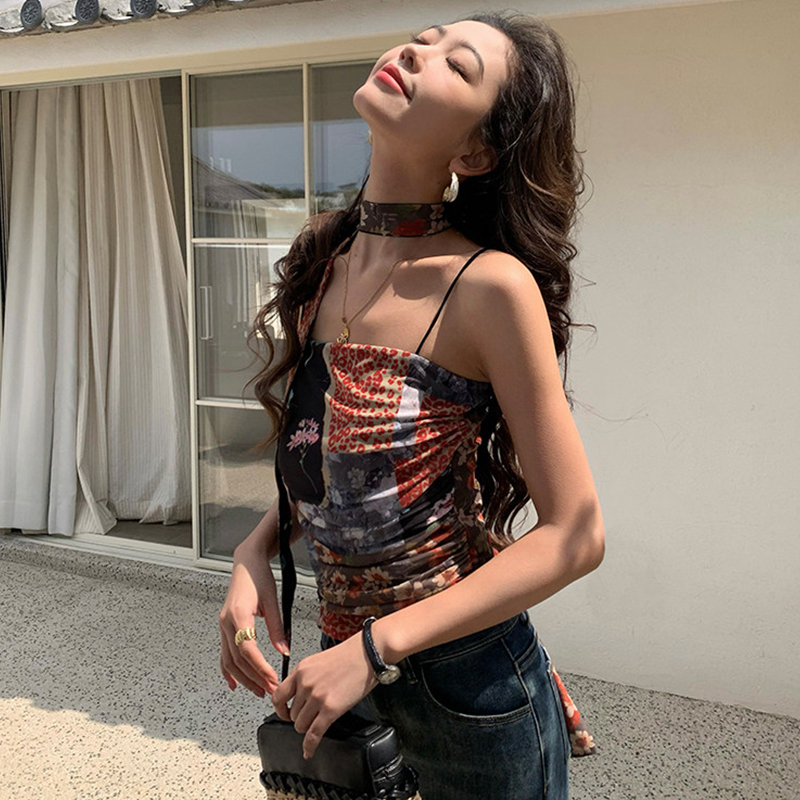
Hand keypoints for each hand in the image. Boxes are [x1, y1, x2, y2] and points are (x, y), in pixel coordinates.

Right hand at [219, 543, 290, 697]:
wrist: (247, 562)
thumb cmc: (259, 576)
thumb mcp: (273, 600)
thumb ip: (277, 627)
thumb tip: (284, 651)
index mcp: (238, 614)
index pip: (248, 649)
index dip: (260, 667)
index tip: (272, 679)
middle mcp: (226, 622)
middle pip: (237, 659)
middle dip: (254, 678)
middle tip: (270, 691)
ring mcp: (223, 625)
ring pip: (229, 660)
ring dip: (244, 678)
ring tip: (260, 690)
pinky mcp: (225, 627)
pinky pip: (224, 653)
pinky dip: (228, 671)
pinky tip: (234, 684)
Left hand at [271, 631, 379, 759]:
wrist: (368, 653)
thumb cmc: (349, 655)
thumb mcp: (318, 661)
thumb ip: (306, 677)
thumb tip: (300, 695)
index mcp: (301, 670)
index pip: (278, 696)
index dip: (280, 709)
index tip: (284, 713)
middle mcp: (305, 684)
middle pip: (292, 714)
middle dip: (301, 717)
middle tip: (312, 716)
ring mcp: (317, 697)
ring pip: (300, 726)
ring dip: (308, 727)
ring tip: (319, 721)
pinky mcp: (330, 709)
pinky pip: (313, 734)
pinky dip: (309, 746)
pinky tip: (309, 751)